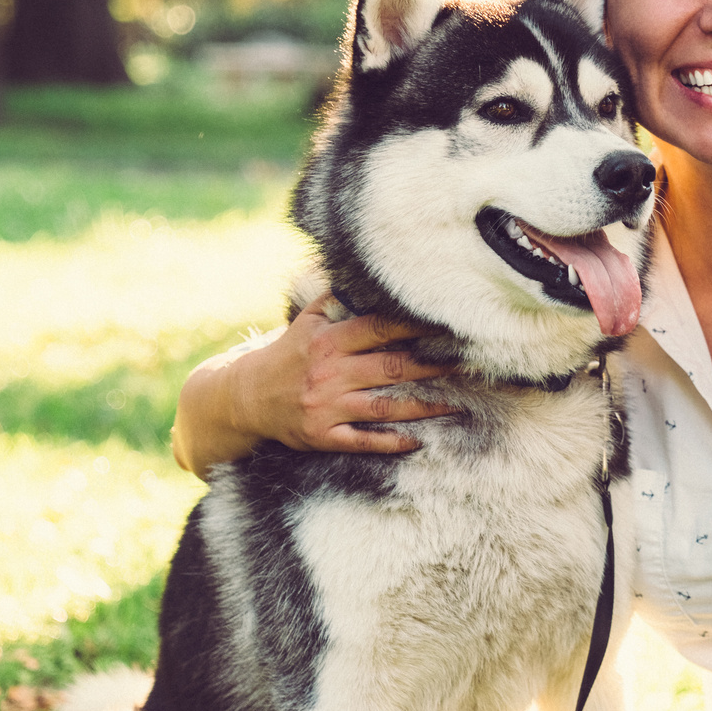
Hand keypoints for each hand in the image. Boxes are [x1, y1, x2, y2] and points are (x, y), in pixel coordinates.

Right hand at [229, 294, 457, 454]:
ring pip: (383, 406)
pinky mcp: (323, 435)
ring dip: (423, 407)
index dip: (414, 326)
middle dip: (431, 366)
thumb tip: (362, 268)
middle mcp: (329, 373)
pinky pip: (363, 440)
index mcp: (328, 341)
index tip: (447, 324)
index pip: (377, 328)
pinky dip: (390, 441)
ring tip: (456, 404)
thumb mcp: (307, 322)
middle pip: (390, 368)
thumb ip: (337, 299)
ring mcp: (327, 407)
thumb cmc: (288, 354)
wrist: (245, 397)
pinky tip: (418, 440)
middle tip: (467, 364)